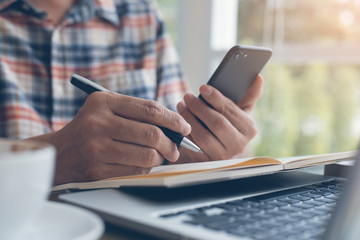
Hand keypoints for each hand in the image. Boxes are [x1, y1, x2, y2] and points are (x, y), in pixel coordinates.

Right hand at [31, 92, 190, 184]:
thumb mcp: (106, 109)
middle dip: (171, 143)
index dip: (173, 119)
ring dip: (161, 157)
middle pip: (152, 133)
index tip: (184, 126)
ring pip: (147, 154)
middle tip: (175, 148)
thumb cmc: (90, 128)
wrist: (60, 152)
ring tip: (161, 156)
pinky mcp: (97, 170)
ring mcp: (96, 147)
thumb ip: (136, 112)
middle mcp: (98, 122)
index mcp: (103, 102)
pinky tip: (145, 164)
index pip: (149, 109)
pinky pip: (136, 170)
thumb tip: (174, 124)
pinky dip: (147, 168)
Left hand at [176, 75, 262, 162]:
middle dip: (200, 108)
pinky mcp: (206, 162)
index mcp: (249, 129)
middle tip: (188, 96)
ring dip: (189, 118)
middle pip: (217, 123)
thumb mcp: (240, 111)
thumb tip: (258, 78)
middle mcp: (238, 145)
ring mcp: (222, 156)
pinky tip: (179, 120)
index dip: (215, 98)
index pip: (231, 111)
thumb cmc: (228, 124)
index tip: (203, 88)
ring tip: (181, 105)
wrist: (217, 147)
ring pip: (203, 136)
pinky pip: (192, 146)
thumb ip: (249, 95)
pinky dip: (184, 132)